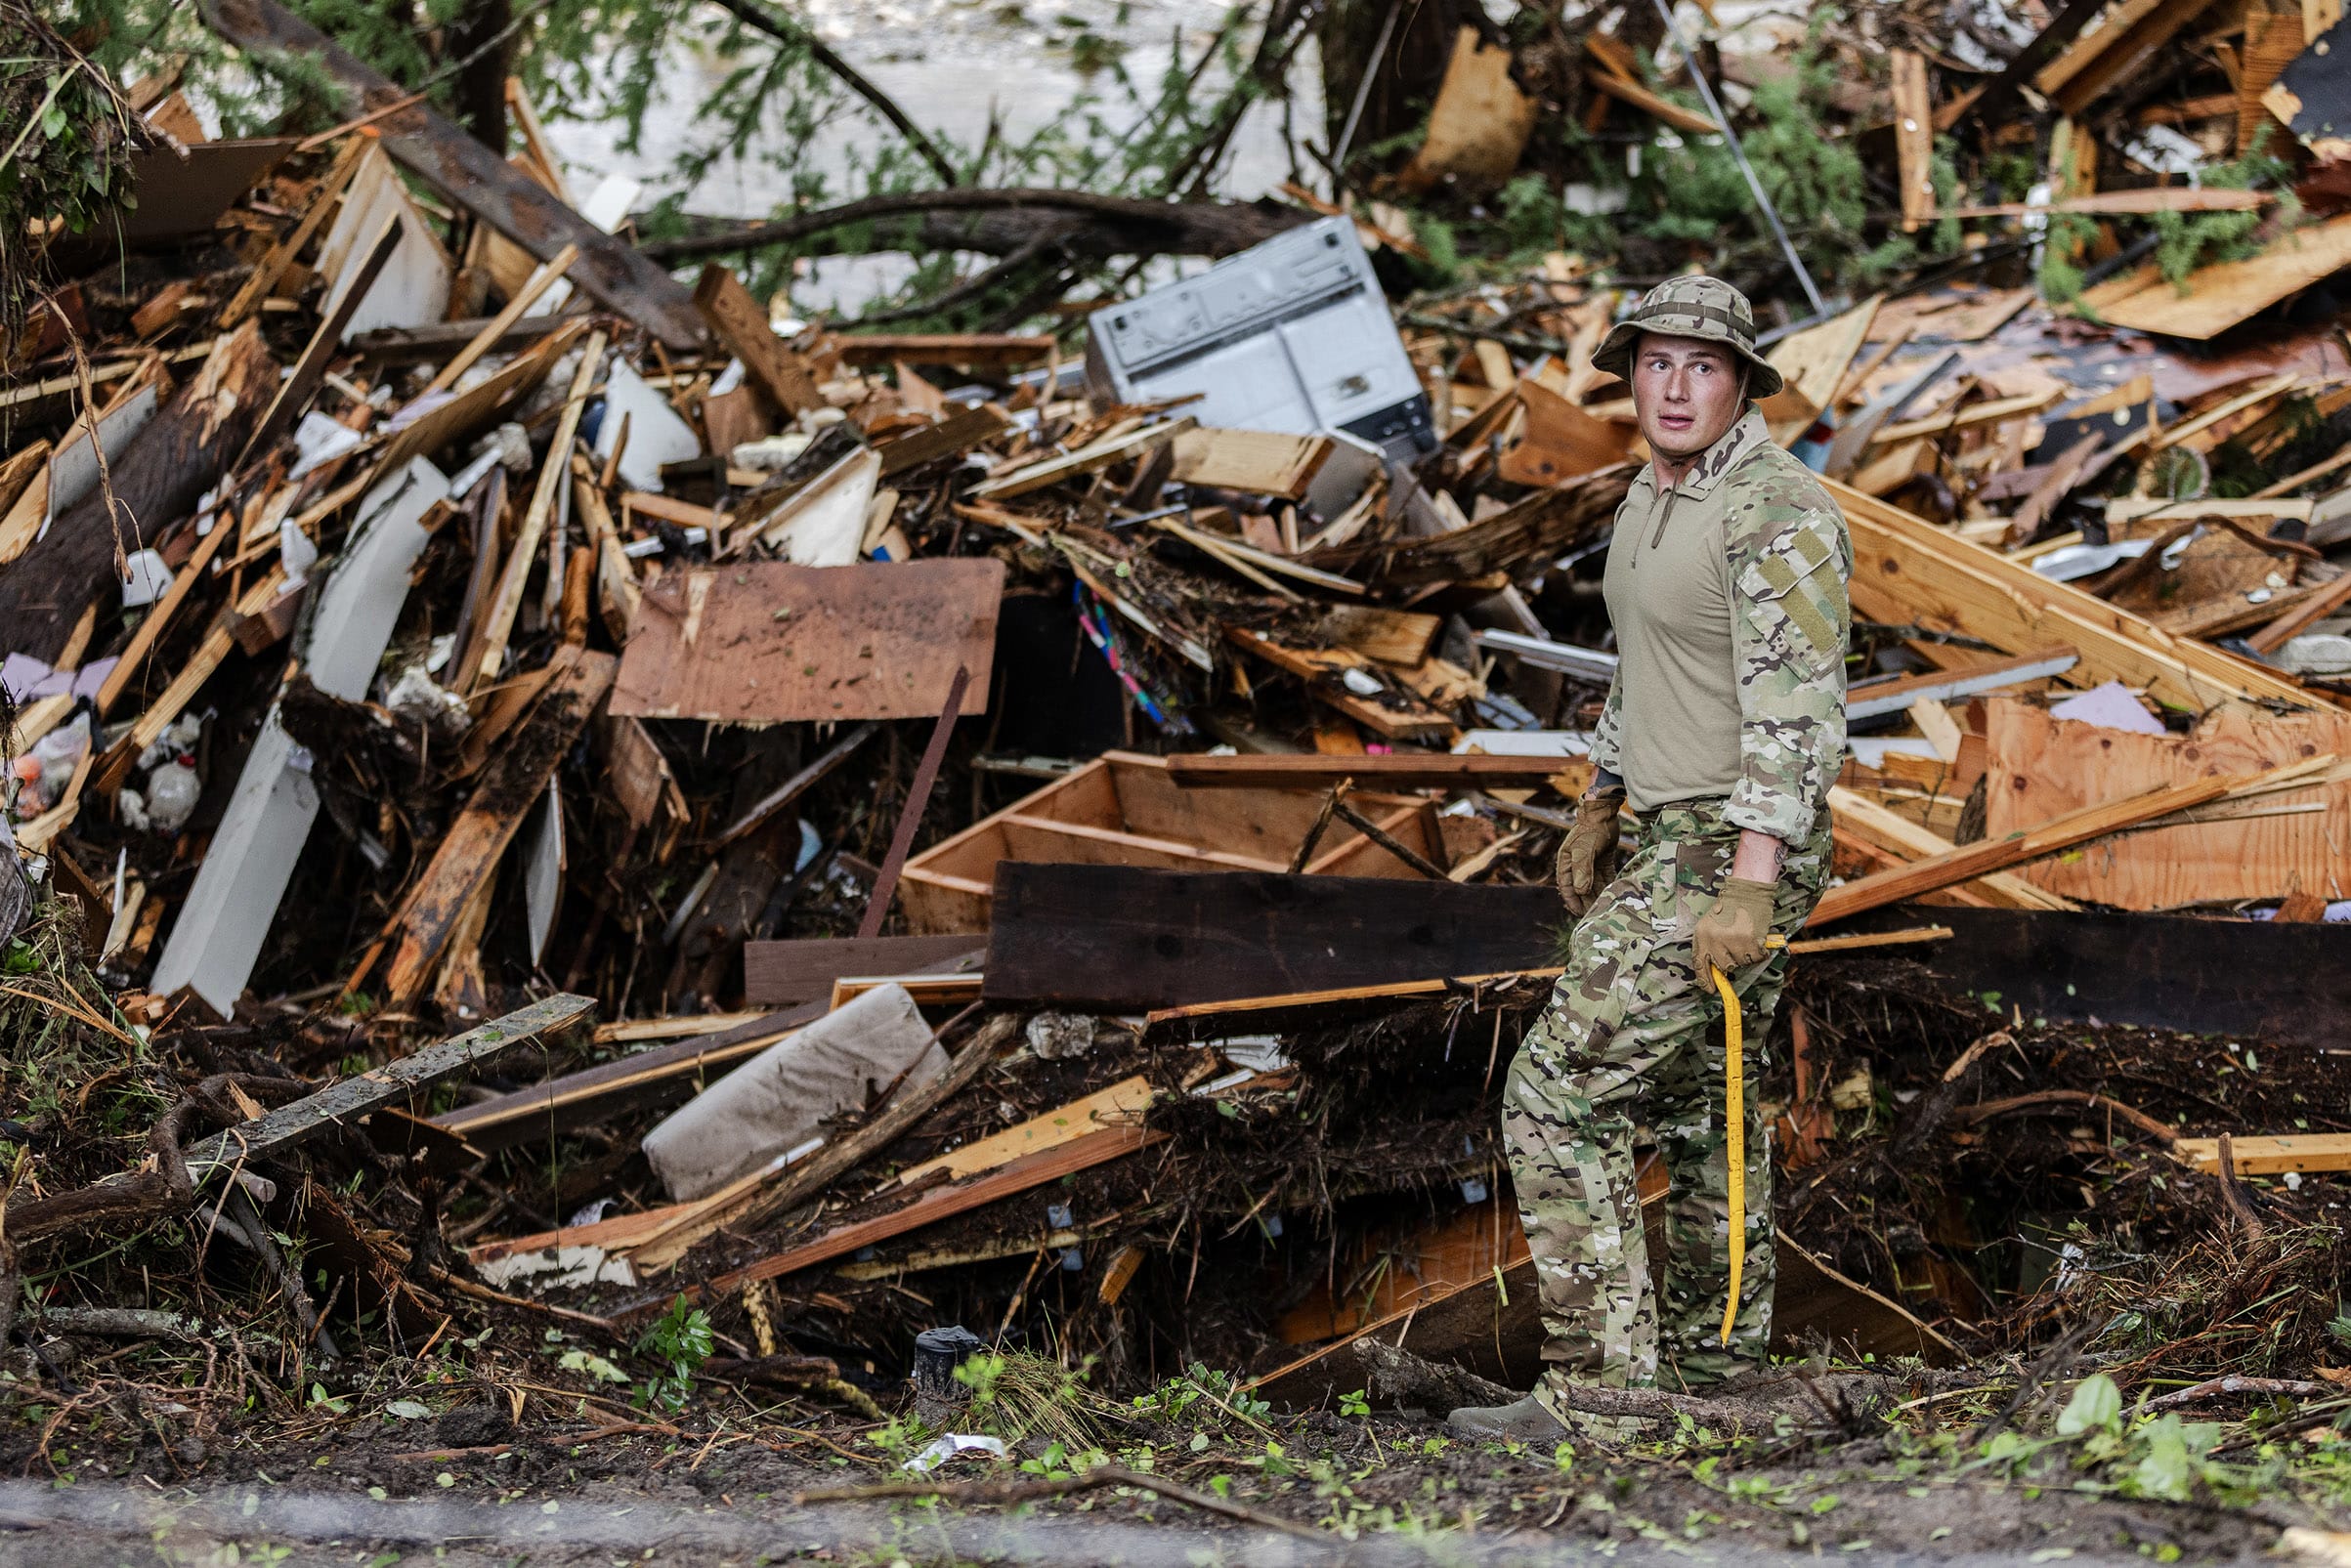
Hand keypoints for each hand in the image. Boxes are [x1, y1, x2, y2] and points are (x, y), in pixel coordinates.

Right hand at [1554, 788, 1624, 914]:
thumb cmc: (1590, 829)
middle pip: (1581, 888)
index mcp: (1566, 863)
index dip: (1573, 902)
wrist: (1604, 813)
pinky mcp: (1602, 861)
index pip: (1567, 888)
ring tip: (1607, 908)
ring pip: (1594, 885)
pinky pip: (1605, 878)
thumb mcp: (1584, 850)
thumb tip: (1581, 891)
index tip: (1580, 914)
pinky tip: (1615, 895)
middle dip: (1588, 902)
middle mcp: (1576, 865)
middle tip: (1596, 915)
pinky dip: (1608, 886)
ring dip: (1599, 896)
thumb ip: (1582, 870)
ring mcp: (1590, 863)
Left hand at [1692, 875, 1777, 979]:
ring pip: (1741, 963)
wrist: (1745, 892)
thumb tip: (1715, 972)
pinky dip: (1759, 953)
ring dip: (1746, 955)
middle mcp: (1713, 939)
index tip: (1710, 990)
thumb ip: (1709, 947)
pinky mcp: (1748, 939)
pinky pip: (1755, 958)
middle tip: (1737, 950)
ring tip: (1745, 939)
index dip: (1705, 980)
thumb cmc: (1728, 909)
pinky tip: (1756, 941)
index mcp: (1701, 935)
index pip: (1699, 964)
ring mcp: (1730, 940)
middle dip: (1732, 962)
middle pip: (1724, 967)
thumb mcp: (1709, 926)